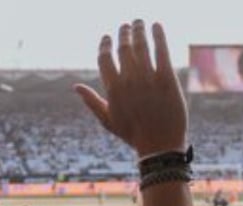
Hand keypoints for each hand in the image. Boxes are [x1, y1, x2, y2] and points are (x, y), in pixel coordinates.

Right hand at [75, 20, 186, 156]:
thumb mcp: (108, 120)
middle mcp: (129, 80)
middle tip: (126, 26)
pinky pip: (162, 50)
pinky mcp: (167, 78)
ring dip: (139, 29)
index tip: (108, 37)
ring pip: (141, 45)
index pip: (104, 57)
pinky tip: (156, 26)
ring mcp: (148, 78)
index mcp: (113, 88)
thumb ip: (91, 101)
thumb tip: (75, 87)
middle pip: (123, 46)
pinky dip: (158, 35)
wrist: (160, 146)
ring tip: (139, 22)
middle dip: (123, 32)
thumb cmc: (133, 134)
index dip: (105, 44)